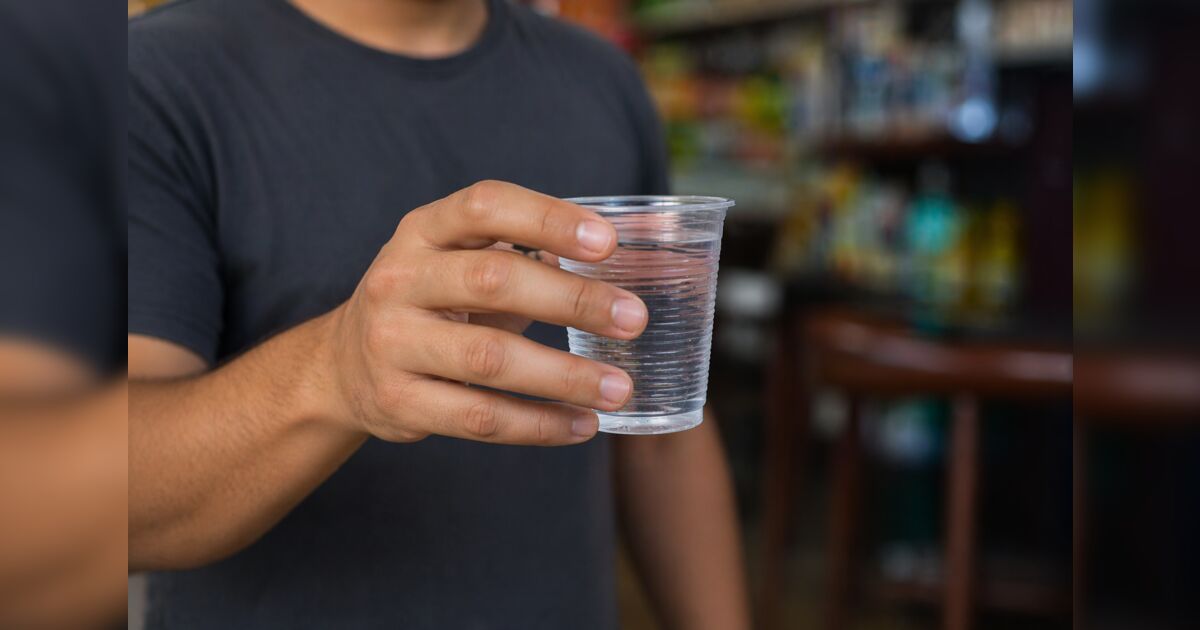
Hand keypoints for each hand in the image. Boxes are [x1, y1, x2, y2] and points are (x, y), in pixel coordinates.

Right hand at [321, 181, 646, 444]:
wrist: (343, 364)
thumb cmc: (430, 302)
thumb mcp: (456, 260)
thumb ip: (521, 254)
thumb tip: (617, 263)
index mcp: (423, 231)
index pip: (485, 206)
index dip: (547, 218)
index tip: (608, 241)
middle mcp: (399, 279)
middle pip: (492, 280)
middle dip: (572, 300)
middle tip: (633, 319)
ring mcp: (392, 342)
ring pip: (489, 359)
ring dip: (565, 375)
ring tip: (619, 388)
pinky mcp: (398, 401)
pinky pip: (479, 417)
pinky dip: (538, 424)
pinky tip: (582, 425)